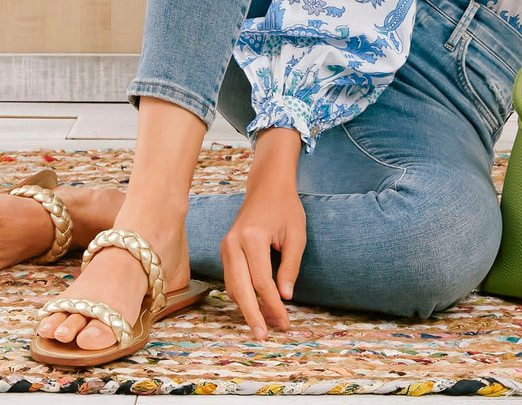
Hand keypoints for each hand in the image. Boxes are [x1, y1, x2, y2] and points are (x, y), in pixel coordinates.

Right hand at [220, 127, 305, 338]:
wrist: (267, 185)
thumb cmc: (285, 207)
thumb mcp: (297, 234)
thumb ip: (290, 266)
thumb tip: (284, 297)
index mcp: (252, 237)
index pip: (262, 281)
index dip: (273, 305)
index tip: (285, 322)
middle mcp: (233, 243)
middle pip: (240, 289)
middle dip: (253, 315)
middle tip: (265, 336)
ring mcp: (226, 245)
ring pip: (232, 286)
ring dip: (247, 307)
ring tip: (264, 324)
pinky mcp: (225, 249)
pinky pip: (231, 278)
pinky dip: (241, 295)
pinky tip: (255, 306)